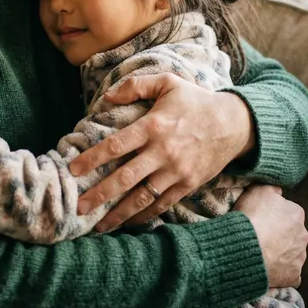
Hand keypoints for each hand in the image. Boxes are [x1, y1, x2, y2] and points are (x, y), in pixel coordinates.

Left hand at [69, 73, 254, 231]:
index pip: (116, 145)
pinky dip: (144, 216)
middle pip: (126, 177)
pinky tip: (128, 224)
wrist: (235, 124)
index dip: (93, 158)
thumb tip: (108, 95)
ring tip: (98, 225)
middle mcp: (163, 152)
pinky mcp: (188, 185)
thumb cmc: (195, 101)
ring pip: (142, 197)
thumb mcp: (167, 82)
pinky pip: (162, 205)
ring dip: (119, 213)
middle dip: (100, 194)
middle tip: (79, 207)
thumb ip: (136, 85)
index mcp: (154, 126)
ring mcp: (176, 171)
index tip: (73, 170)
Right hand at [234, 185, 307, 287]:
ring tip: (261, 251)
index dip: (273, 215)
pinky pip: (289, 272)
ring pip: (292, 252)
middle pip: (292, 233)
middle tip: (261, 235)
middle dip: (280, 234)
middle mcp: (303, 235)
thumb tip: (278, 191)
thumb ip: (272, 188)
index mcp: (297, 213)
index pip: (288, 211)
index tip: (262, 218)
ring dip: (280, 252)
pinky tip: (267, 266)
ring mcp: (300, 257)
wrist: (246, 249)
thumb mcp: (258, 190)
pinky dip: (280, 270)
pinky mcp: (294, 276)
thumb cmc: (252, 218)